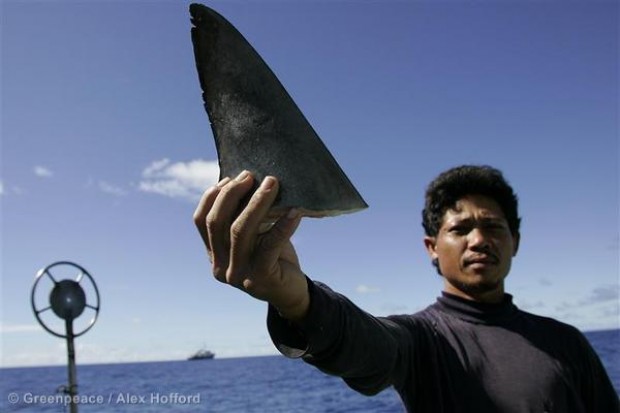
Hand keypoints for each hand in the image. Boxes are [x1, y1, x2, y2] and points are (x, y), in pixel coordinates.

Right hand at [193, 171, 308, 319]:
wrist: (291, 292)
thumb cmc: (273, 256)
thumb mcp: (254, 235)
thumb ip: (244, 215)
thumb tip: (247, 178)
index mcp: (213, 254)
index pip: (201, 220)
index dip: (212, 196)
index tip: (230, 177)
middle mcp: (219, 266)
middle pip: (218, 222)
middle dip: (233, 193)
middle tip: (251, 175)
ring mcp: (238, 274)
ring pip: (240, 231)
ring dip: (256, 202)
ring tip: (272, 184)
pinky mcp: (260, 279)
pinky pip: (270, 245)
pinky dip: (283, 225)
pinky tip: (295, 211)